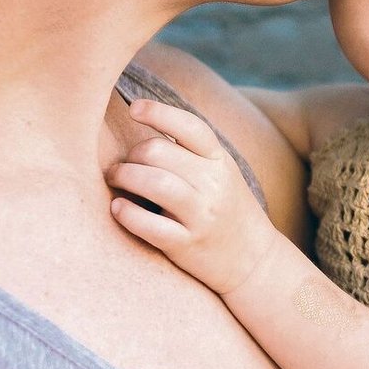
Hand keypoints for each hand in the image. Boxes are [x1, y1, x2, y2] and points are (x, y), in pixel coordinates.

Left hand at [107, 99, 275, 293]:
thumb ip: (191, 152)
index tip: (134, 108)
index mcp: (220, 160)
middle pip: (159, 151)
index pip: (189, 126)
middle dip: (131, 155)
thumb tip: (146, 123)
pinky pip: (149, 225)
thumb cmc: (227, 209)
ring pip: (154, 182)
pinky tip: (117, 208)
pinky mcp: (187, 245)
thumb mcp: (220, 173)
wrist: (253, 259)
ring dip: (124, 176)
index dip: (159, 112)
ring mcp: (201, 215)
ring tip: (115, 179)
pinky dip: (127, 213)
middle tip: (120, 165)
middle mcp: (213, 184)